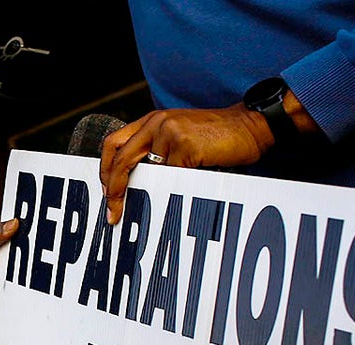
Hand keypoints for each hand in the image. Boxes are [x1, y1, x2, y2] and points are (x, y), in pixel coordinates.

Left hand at [98, 104, 273, 223]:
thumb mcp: (179, 136)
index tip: (106, 193)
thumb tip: (134, 184)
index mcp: (151, 121)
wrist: (250, 125)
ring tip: (152, 209)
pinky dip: (175, 188)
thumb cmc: (215, 137)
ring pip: (147, 173)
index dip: (105, 171)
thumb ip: (156, 151)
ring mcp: (170, 132)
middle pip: (120, 159)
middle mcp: (156, 123)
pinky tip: (185, 191)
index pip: (113, 144)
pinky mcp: (185, 145)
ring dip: (149, 193)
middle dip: (114, 190)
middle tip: (113, 213)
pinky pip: (171, 176)